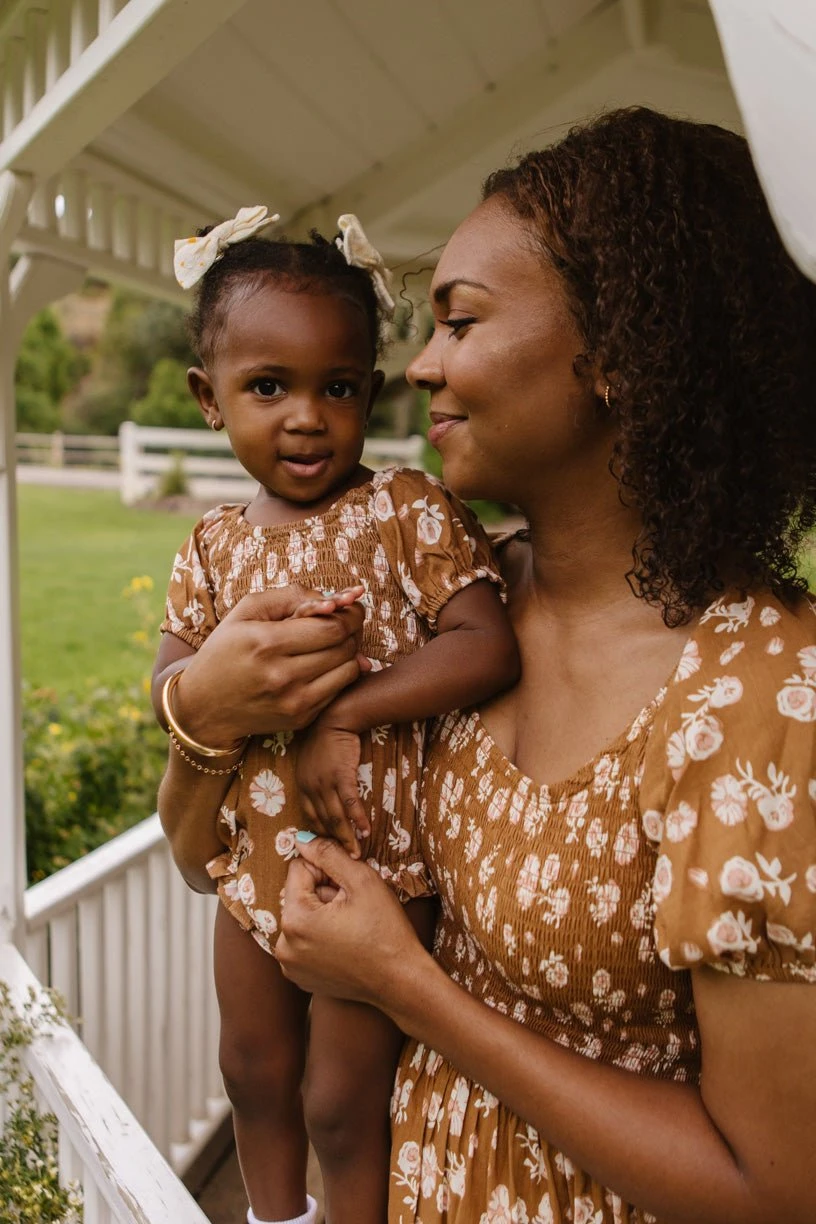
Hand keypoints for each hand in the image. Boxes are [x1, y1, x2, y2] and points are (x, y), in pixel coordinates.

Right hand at [172, 585, 364, 745]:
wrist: (203, 707)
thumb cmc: (225, 650)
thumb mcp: (246, 611)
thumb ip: (291, 596)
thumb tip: (336, 603)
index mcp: (266, 644)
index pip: (331, 627)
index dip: (348, 614)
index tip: (348, 606)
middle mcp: (282, 676)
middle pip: (344, 647)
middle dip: (351, 630)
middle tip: (345, 621)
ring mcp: (294, 702)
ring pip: (348, 670)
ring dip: (350, 652)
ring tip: (335, 641)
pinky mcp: (300, 718)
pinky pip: (339, 690)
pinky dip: (339, 674)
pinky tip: (325, 663)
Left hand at [276, 835, 422, 1005]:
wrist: (401, 981)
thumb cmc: (386, 931)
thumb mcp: (362, 881)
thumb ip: (328, 854)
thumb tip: (301, 839)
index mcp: (295, 918)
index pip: (299, 869)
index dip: (327, 871)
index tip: (348, 888)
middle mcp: (284, 944)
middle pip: (299, 895)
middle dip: (324, 894)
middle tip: (353, 910)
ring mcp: (290, 964)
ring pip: (302, 918)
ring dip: (322, 915)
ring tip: (351, 928)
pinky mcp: (299, 977)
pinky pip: (303, 942)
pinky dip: (320, 938)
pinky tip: (345, 945)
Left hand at [296, 721, 367, 856]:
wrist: (335, 719)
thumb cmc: (327, 740)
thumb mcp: (313, 763)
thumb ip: (315, 782)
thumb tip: (324, 799)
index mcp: (302, 785)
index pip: (310, 816)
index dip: (321, 834)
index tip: (330, 847)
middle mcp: (310, 787)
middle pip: (323, 822)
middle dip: (334, 843)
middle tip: (344, 859)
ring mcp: (325, 782)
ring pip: (336, 817)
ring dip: (347, 837)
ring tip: (356, 852)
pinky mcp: (341, 776)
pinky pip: (351, 804)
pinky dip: (358, 819)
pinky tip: (365, 830)